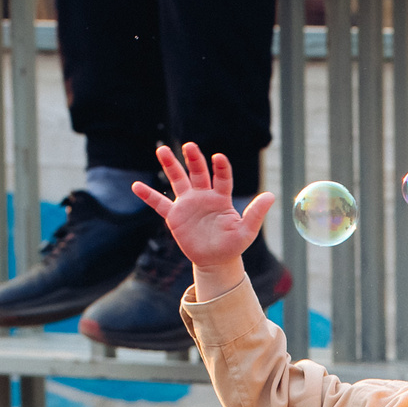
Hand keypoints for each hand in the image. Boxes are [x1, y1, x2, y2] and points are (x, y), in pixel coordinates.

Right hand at [134, 143, 273, 290]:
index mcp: (221, 198)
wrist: (216, 261)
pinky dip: (148, 195)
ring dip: (170, 165)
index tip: (218, 157)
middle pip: (197, 172)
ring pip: (178, 180)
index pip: (221, 177)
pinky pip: (159, 203)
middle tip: (189, 146)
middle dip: (194, 159)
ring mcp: (187, 204)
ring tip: (161, 150)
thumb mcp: (247, 231)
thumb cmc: (233, 245)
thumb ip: (256, 213)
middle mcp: (203, 196)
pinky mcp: (175, 216)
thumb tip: (271, 196)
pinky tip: (136, 186)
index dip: (220, 167)